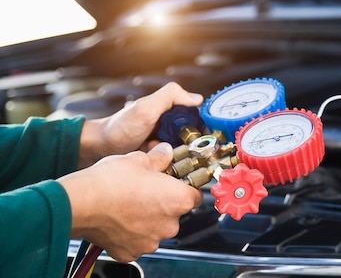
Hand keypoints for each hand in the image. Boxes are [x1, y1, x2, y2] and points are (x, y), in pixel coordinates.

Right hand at [58, 142, 202, 261]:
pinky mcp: (131, 252)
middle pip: (175, 213)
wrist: (79, 203)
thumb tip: (165, 152)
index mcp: (178, 200)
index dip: (185, 187)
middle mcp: (169, 224)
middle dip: (163, 203)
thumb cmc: (110, 181)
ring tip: (128, 204)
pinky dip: (130, 232)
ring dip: (147, 219)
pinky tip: (119, 219)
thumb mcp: (140, 159)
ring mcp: (150, 241)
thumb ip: (160, 157)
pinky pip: (137, 241)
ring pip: (156, 228)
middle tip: (146, 191)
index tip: (175, 182)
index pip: (195, 195)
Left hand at [79, 82, 203, 168]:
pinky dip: (173, 162)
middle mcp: (171, 123)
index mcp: (171, 108)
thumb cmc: (121, 127)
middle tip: (192, 152)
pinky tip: (166, 163)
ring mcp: (166, 140)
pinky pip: (175, 160)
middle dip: (195, 144)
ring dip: (184, 155)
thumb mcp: (147, 108)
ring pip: (187, 149)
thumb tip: (198, 98)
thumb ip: (170, 96)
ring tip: (176, 157)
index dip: (206, 125)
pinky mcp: (160, 154)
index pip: (198, 115)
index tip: (210, 136)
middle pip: (196, 134)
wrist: (100, 148)